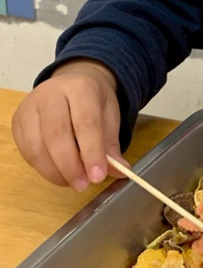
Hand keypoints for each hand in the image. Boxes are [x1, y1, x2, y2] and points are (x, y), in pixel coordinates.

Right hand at [11, 60, 127, 190]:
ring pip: (37, 146)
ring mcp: (30, 107)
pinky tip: (59, 172)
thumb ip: (111, 144)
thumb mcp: (109, 116)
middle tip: (83, 185)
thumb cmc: (92, 101)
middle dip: (70, 166)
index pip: (86, 122)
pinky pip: (27, 152)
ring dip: (55, 171)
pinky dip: (43, 168)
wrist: (71, 82)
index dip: (92, 152)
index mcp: (81, 88)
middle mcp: (51, 94)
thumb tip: (120, 171)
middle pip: (56, 134)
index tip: (98, 176)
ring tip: (73, 181)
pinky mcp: (18, 122)